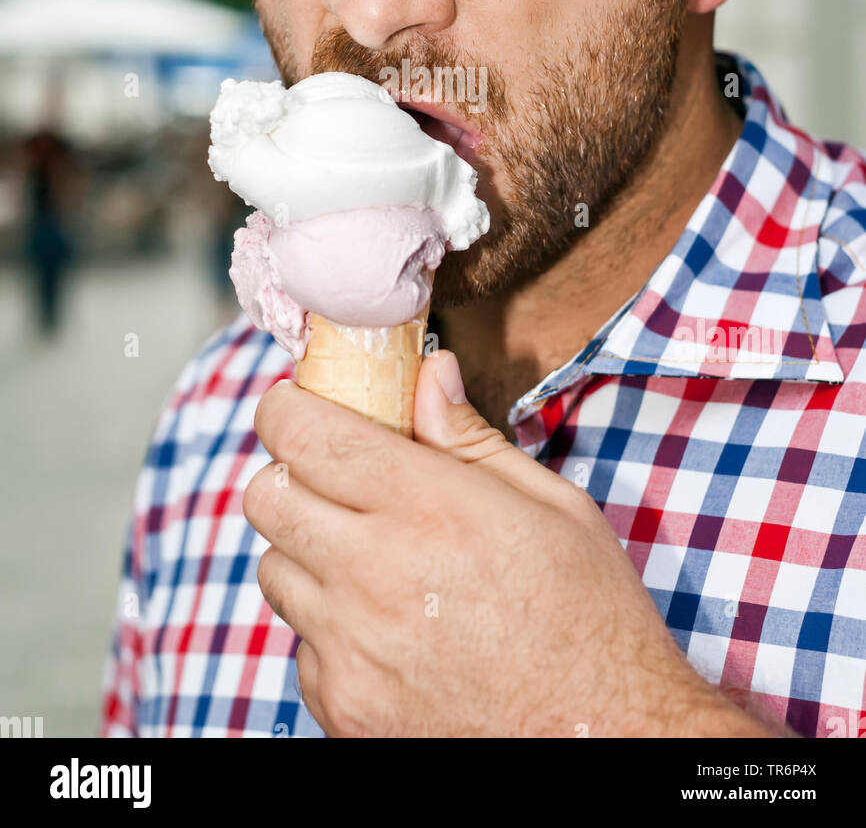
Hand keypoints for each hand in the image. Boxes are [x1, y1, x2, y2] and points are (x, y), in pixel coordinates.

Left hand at [244, 350, 734, 736]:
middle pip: (266, 495)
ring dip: (308, 550)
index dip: (289, 406)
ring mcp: (351, 646)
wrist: (601, 738)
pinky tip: (388, 626)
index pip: (304, 435)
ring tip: (373, 559)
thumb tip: (429, 372)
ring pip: (273, 567)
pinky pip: (300, 642)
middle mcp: (374, 573)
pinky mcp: (342, 705)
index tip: (299, 402)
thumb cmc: (588, 617)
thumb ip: (469, 436)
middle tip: (336, 477)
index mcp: (429, 507)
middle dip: (292, 472)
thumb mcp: (551, 505)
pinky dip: (328, 625)